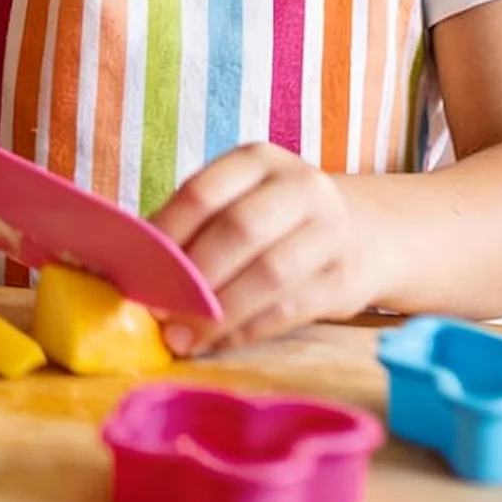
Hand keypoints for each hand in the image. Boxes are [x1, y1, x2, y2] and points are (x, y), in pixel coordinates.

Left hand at [150, 143, 386, 353]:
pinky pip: (288, 310)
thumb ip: (195, 226)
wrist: (366, 234)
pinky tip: (216, 342)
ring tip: (181, 337)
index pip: (203, 192)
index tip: (136, 271)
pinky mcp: (344, 280)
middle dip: (193, 276)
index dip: (166, 234)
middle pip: (239, 230)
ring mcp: (330, 233)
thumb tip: (135, 270)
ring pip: (268, 275)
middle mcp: (300, 187)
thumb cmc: (277, 219)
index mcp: (259, 159)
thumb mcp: (240, 199)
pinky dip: (246, 330)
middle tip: (157, 311)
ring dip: (218, 312)